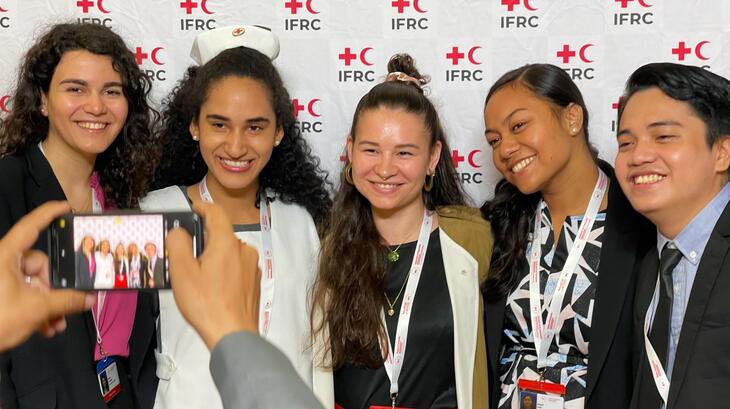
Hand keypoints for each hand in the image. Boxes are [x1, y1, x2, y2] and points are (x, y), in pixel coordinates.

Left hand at [0, 202, 94, 351]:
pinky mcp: (0, 296)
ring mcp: (2, 280)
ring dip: (49, 305)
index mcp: (7, 255)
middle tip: (65, 306)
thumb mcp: (36, 308)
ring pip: (35, 285)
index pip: (31, 226)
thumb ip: (67, 301)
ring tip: (56, 324)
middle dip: (55, 288)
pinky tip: (46, 328)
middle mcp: (4, 263)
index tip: (67, 207)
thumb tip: (90, 298)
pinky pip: (25, 296)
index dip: (49, 213)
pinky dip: (37, 311)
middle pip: (40, 265)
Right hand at [166, 202, 259, 349]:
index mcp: (227, 243)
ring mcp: (252, 267)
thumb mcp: (182, 272)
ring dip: (214, 256)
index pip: (216, 213)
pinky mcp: (254, 282)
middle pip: (222, 234)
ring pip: (229, 252)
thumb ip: (178, 244)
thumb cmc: (205, 303)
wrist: (233, 334)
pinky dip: (223, 269)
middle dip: (204, 238)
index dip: (203, 207)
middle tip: (185, 252)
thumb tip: (179, 231)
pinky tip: (212, 287)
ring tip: (197, 274)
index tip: (193, 207)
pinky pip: (236, 267)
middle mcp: (244, 250)